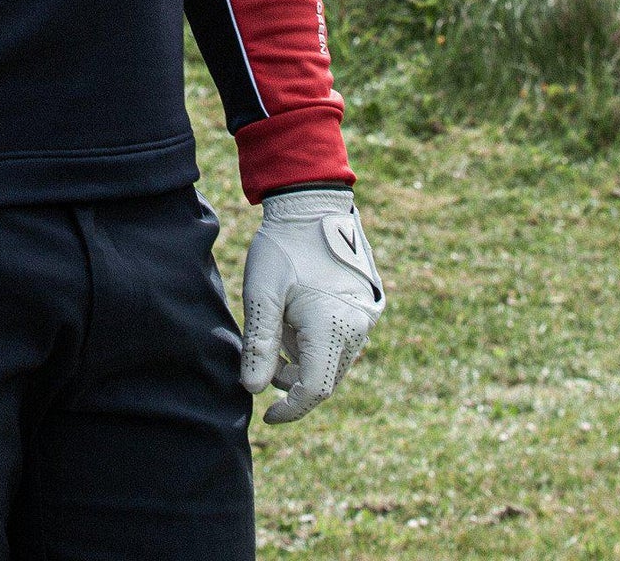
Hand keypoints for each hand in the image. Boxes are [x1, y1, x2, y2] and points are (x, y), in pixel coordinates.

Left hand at [240, 188, 383, 423]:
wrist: (311, 203)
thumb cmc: (282, 247)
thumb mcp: (261, 295)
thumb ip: (258, 343)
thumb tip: (252, 390)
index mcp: (333, 326)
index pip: (315, 389)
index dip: (290, 408)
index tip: (267, 416)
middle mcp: (358, 327)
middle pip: (327, 378)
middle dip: (294, 381)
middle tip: (264, 361)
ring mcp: (367, 317)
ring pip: (335, 361)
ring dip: (305, 360)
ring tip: (278, 329)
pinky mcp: (367, 306)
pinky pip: (344, 341)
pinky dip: (319, 343)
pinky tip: (296, 319)